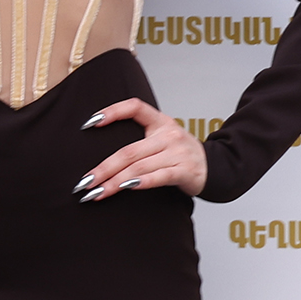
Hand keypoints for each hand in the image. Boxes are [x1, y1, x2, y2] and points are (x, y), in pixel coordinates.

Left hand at [77, 98, 206, 199]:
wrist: (215, 167)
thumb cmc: (181, 154)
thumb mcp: (163, 138)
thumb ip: (140, 141)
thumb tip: (102, 157)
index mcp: (161, 122)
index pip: (135, 107)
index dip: (112, 111)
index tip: (88, 124)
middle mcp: (169, 134)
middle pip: (129, 151)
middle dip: (103, 168)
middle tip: (85, 182)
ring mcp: (177, 152)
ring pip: (139, 166)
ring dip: (115, 182)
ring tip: (97, 192)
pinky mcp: (185, 171)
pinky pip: (159, 176)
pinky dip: (142, 182)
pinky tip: (126, 187)